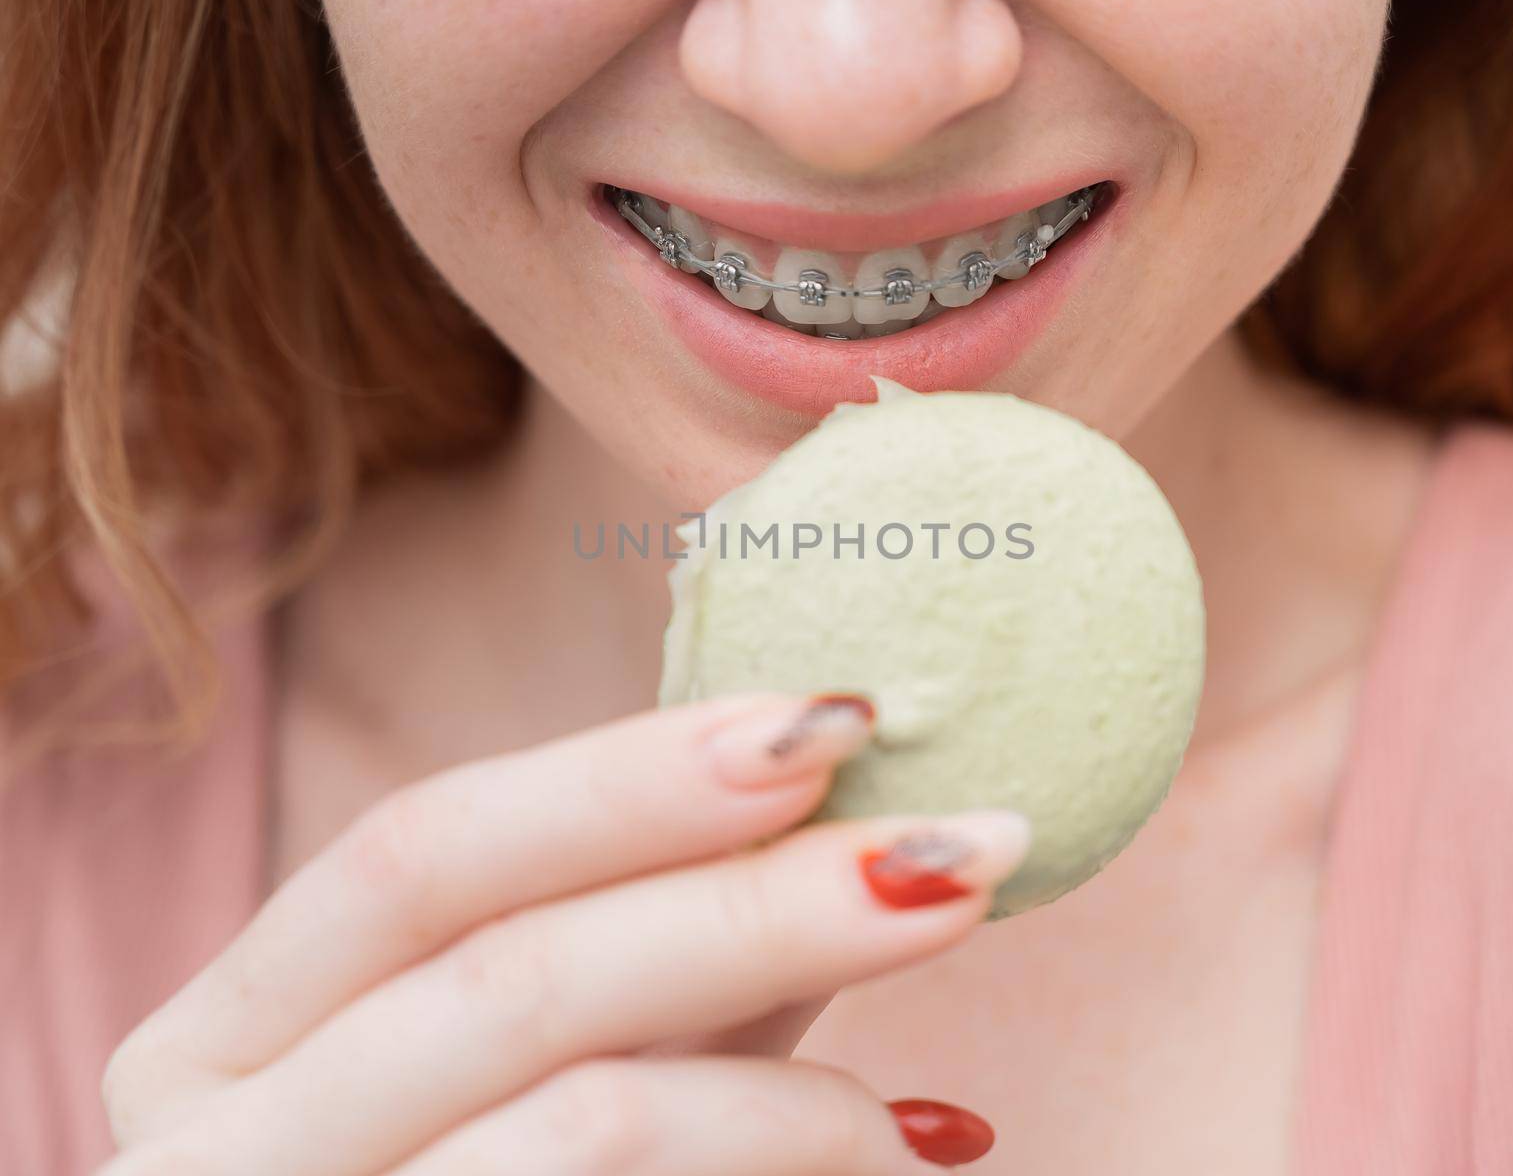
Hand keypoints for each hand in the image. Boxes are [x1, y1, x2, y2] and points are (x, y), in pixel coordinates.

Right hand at [96, 691, 1029, 1173]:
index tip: (826, 719)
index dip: (622, 777)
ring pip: (582, 1120)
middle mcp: (215, 1149)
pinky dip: (784, 1165)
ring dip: (799, 1085)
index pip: (417, 854)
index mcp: (230, 1036)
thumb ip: (642, 949)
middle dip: (755, 904)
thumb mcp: (529, 1063)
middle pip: (511, 975)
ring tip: (924, 1088)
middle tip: (960, 851)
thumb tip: (843, 809)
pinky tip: (900, 1149)